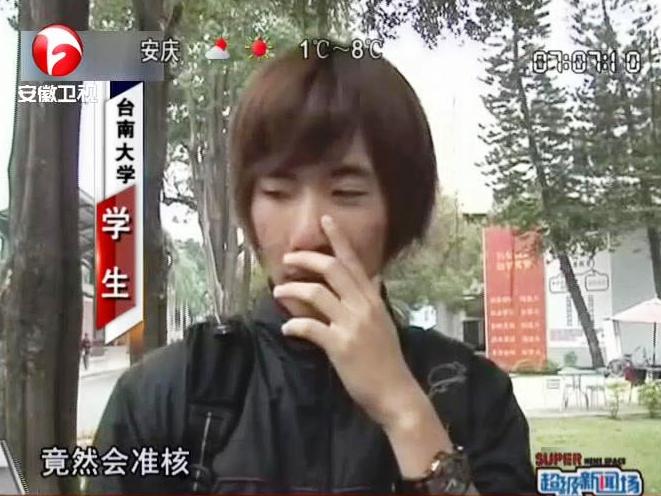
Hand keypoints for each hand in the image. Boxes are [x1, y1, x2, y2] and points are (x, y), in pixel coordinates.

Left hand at [273, 215, 420, 427]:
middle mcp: (363, 306)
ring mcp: (352, 324)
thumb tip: (374, 278)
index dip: (338, 239)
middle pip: (332, 269)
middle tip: (288, 259)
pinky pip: (310, 327)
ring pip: (316, 294)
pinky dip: (294, 325)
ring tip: (278, 292)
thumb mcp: (384, 322)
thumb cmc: (387, 359)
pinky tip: (287, 329)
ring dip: (292, 290)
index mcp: (372, 299)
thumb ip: (374, 298)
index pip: (354, 261)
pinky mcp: (340, 345)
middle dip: (306, 259)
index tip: (324, 220)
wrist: (395, 392)